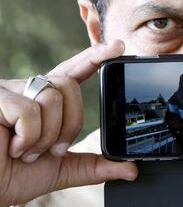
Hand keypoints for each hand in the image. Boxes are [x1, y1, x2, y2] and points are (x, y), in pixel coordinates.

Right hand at [0, 41, 137, 205]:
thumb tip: (131, 169)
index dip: (95, 56)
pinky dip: (28, 138)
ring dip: (46, 136)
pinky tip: (13, 148)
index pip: (75, 71)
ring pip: (52, 97)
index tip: (118, 46)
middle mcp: (29, 90)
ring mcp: (9, 92)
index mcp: (45, 101)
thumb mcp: (63, 169)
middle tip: (53, 150)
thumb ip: (94, 166)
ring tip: (27, 151)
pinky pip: (28, 110)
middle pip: (69, 86)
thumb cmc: (15, 175)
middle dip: (69, 124)